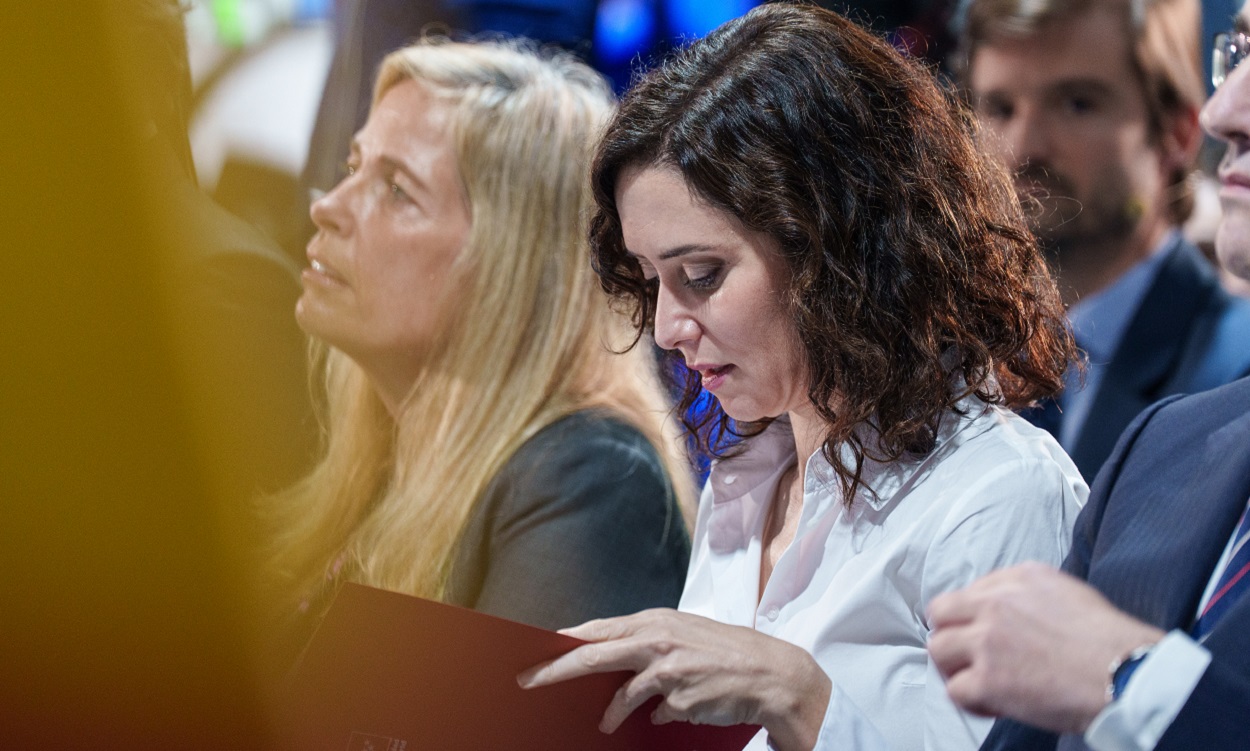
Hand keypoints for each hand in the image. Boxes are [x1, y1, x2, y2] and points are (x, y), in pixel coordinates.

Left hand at [517, 608, 830, 750]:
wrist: (770, 674)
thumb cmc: (723, 652)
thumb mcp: (681, 633)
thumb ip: (645, 643)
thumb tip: (605, 659)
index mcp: (654, 620)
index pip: (596, 629)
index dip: (563, 641)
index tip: (534, 652)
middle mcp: (657, 639)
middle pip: (592, 654)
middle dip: (555, 669)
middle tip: (528, 681)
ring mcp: (669, 670)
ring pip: (623, 694)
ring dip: (612, 713)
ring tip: (606, 725)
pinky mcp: (681, 698)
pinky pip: (657, 714)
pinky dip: (663, 716)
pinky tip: (679, 710)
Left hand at [927, 562, 1164, 733]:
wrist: (1126, 675)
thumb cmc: (1109, 642)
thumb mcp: (1068, 592)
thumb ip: (1028, 595)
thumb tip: (1009, 609)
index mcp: (1018, 578)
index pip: (967, 592)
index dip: (970, 618)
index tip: (982, 635)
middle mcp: (996, 604)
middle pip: (940, 614)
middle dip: (951, 636)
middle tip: (968, 657)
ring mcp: (988, 642)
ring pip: (939, 650)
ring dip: (956, 668)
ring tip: (980, 682)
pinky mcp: (988, 680)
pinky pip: (955, 690)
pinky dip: (971, 701)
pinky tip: (995, 705)